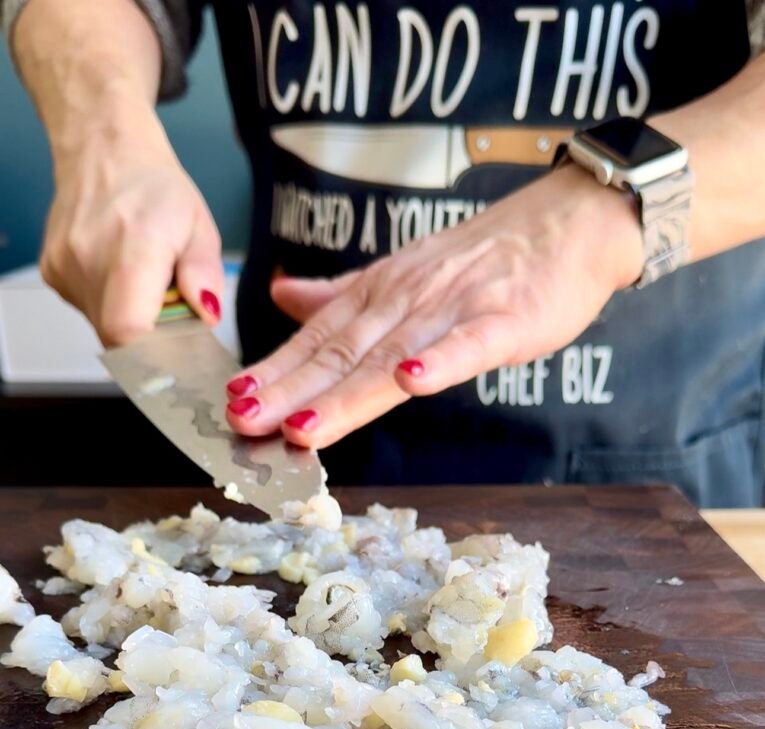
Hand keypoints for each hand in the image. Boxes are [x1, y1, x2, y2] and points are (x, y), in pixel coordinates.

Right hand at [41, 111, 223, 344]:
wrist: (104, 150)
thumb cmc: (155, 186)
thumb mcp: (200, 226)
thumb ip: (205, 275)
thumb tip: (207, 315)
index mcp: (134, 246)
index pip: (128, 329)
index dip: (153, 357)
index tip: (177, 360)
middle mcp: (90, 258)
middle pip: (119, 338)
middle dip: (152, 340)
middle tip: (172, 312)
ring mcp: (65, 267)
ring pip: (104, 328)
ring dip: (133, 320)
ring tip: (146, 283)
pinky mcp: (54, 274)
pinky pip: (89, 311)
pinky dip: (113, 305)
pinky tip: (122, 275)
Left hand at [226, 164, 642, 447]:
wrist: (567, 225)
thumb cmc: (486, 259)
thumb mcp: (403, 273)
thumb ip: (342, 295)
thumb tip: (283, 297)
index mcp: (379, 295)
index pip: (317, 338)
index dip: (274, 370)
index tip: (233, 399)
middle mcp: (404, 301)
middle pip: (340, 353)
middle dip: (289, 390)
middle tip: (243, 421)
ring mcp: (453, 310)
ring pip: (390, 358)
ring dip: (345, 393)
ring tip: (301, 427)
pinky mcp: (503, 321)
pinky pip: (467, 345)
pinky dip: (439, 363)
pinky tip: (411, 383)